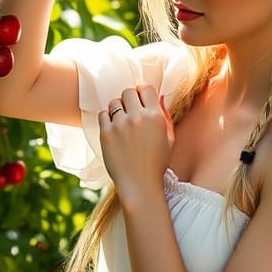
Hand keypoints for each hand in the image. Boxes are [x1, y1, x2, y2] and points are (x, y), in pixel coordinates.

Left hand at [98, 86, 174, 200]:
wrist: (140, 183)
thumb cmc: (156, 162)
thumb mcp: (169, 138)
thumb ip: (165, 115)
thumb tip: (160, 96)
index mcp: (155, 116)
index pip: (145, 88)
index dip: (142, 92)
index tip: (141, 100)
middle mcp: (138, 117)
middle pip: (128, 92)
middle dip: (129, 99)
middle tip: (130, 112)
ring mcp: (120, 125)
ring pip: (114, 102)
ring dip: (118, 109)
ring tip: (122, 122)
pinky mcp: (106, 133)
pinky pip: (103, 114)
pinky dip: (107, 119)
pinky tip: (114, 129)